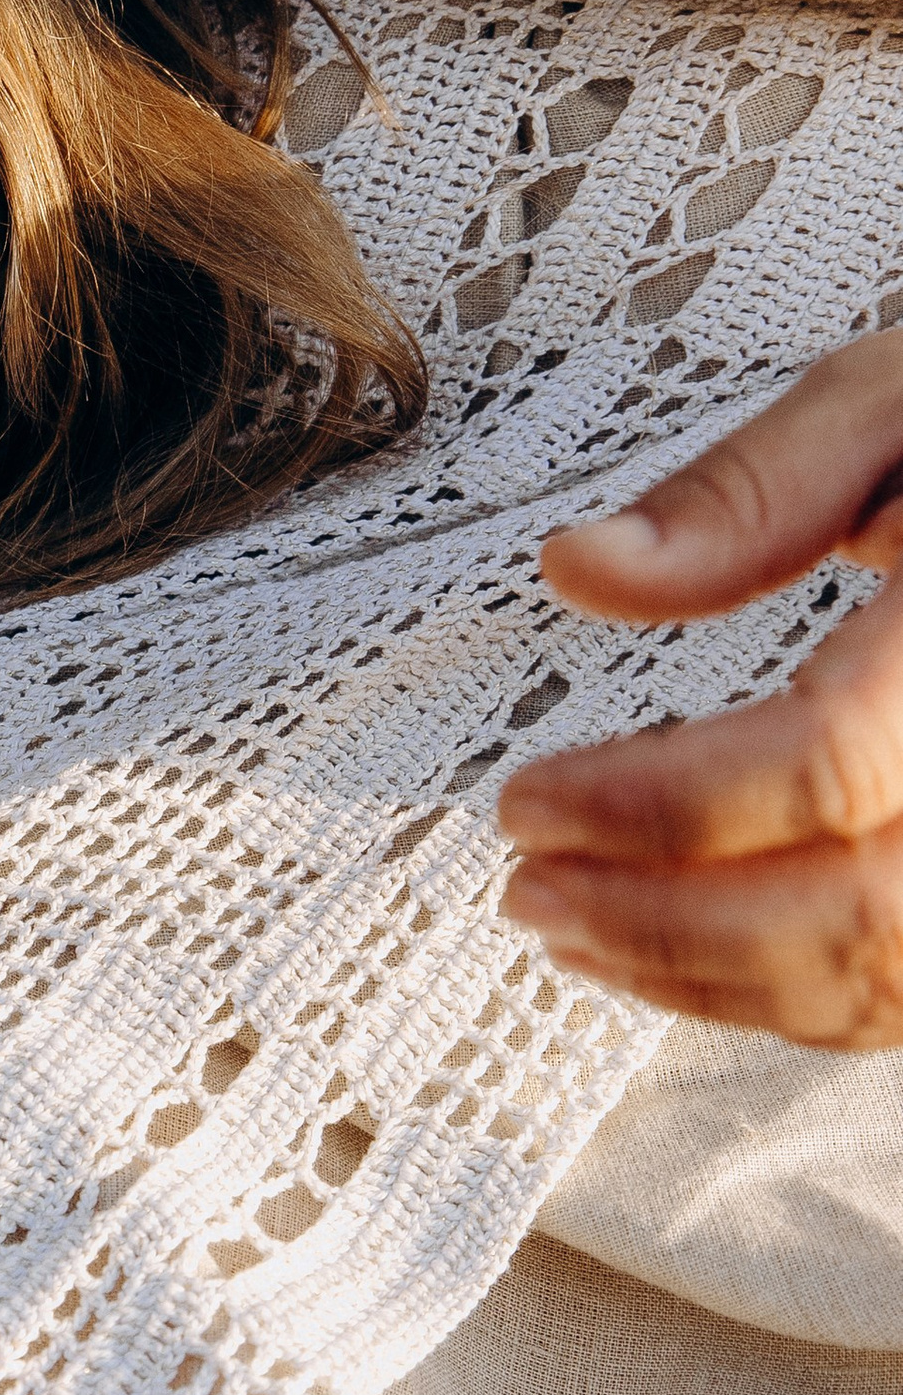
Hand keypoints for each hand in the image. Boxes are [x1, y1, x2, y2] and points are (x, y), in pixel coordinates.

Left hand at [499, 330, 902, 1045]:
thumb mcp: (897, 400)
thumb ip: (744, 492)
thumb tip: (586, 569)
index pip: (825, 765)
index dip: (654, 804)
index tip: (529, 801)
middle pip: (852, 909)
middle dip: (658, 918)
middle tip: (528, 885)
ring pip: (884, 980)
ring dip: (708, 977)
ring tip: (579, 927)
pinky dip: (789, 993)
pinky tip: (687, 953)